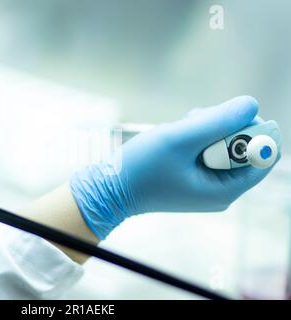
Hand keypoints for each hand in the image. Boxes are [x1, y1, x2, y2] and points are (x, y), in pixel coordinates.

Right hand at [70, 96, 278, 238]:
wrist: (110, 188)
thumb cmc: (141, 169)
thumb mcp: (179, 140)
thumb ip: (217, 121)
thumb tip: (251, 104)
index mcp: (225, 190)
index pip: (263, 156)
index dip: (252, 130)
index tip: (226, 115)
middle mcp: (221, 189)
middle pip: (244, 148)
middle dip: (222, 127)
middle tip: (195, 121)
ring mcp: (206, 183)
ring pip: (224, 144)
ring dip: (205, 128)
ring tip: (180, 129)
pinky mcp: (194, 175)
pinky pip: (208, 149)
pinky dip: (195, 136)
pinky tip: (176, 137)